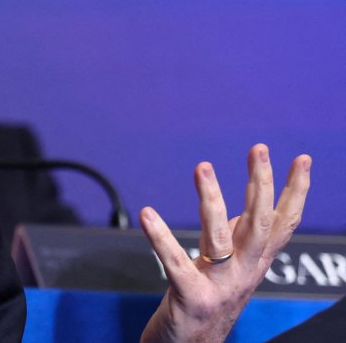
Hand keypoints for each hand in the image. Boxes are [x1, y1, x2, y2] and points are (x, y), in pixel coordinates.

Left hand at [140, 144, 310, 342]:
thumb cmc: (208, 303)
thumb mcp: (230, 269)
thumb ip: (237, 239)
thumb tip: (244, 206)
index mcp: (255, 263)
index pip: (283, 223)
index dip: (295, 191)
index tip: (302, 158)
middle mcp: (244, 273)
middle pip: (258, 223)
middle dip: (261, 184)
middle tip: (259, 148)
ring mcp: (219, 286)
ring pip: (220, 237)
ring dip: (212, 200)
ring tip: (202, 167)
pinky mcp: (191, 298)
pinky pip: (175, 263)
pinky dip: (161, 237)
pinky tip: (147, 213)